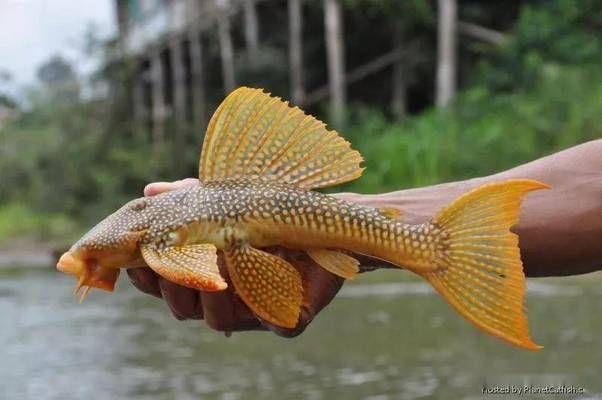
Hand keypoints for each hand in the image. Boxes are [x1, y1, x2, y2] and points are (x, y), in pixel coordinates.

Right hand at [127, 179, 344, 336]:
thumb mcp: (224, 197)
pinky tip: (261, 275)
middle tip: (175, 262)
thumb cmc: (266, 208)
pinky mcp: (289, 317)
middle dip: (174, 287)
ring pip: (217, 320)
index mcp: (205, 274)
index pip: (164, 284)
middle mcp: (225, 298)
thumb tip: (150, 190)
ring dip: (212, 292)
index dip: (147, 276)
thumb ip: (189, 196)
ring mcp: (255, 311)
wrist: (320, 215)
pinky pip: (275, 323)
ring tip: (218, 258)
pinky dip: (265, 302)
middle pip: (182, 309)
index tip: (138, 258)